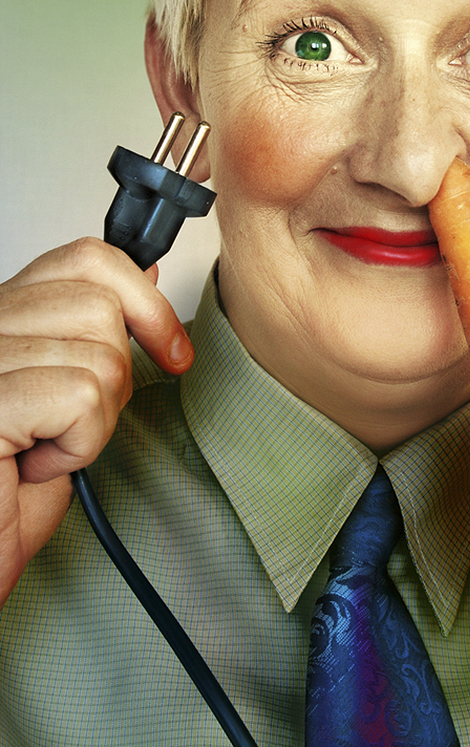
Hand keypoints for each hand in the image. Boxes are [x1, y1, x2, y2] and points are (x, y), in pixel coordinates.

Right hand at [0, 237, 192, 605]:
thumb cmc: (7, 493)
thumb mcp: (70, 400)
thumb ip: (97, 332)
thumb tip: (147, 275)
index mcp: (4, 316)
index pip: (86, 260)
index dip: (143, 298)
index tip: (170, 349)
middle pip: (101, 305)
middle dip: (115, 374)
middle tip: (74, 422)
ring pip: (102, 355)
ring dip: (94, 422)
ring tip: (44, 448)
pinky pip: (82, 396)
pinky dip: (79, 444)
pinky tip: (35, 465)